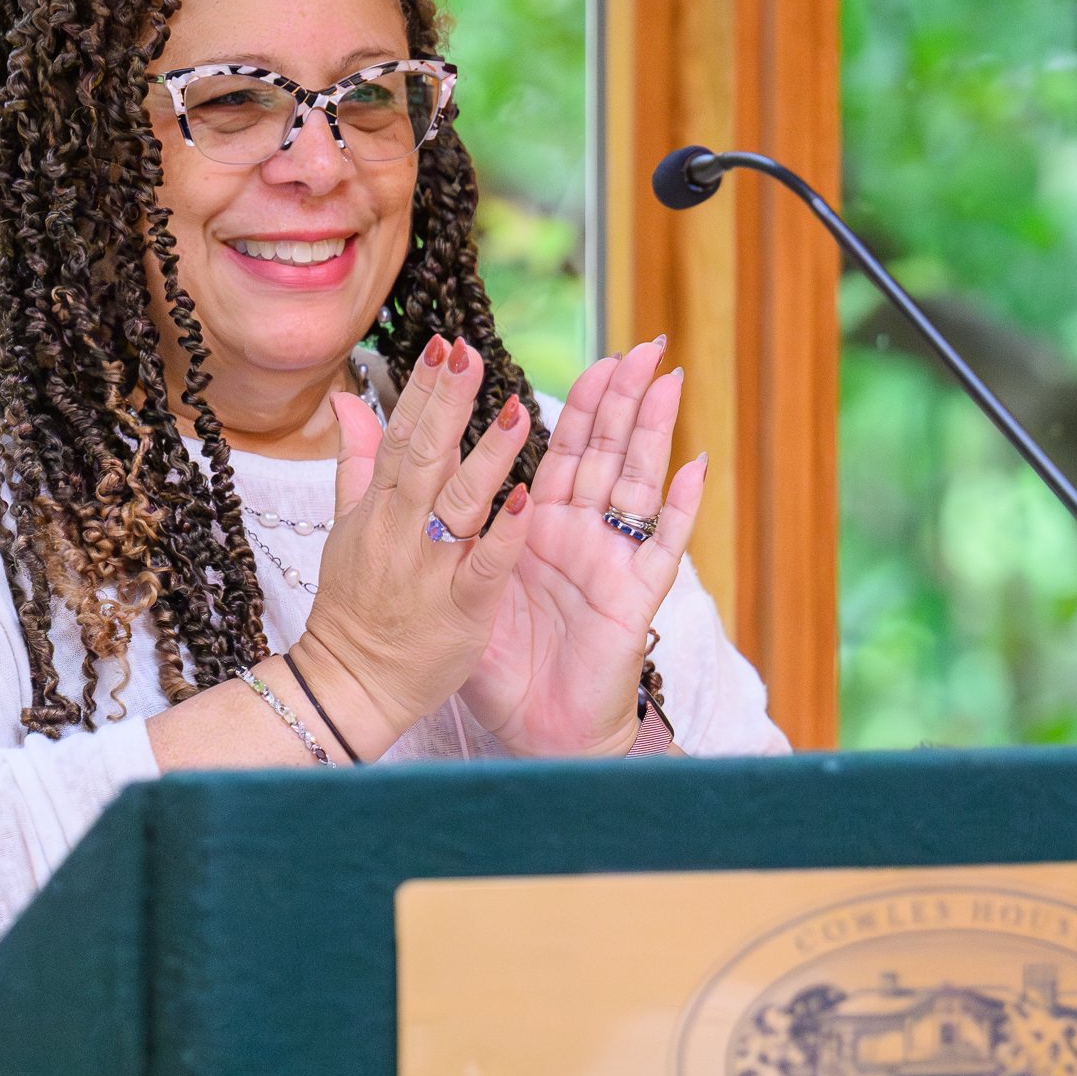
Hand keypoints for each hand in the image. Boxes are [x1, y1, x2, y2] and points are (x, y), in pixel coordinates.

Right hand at [289, 336, 532, 754]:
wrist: (350, 685)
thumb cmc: (355, 606)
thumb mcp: (346, 528)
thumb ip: (356, 463)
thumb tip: (346, 401)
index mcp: (379, 508)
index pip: (402, 437)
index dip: (424, 390)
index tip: (444, 344)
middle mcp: (402, 530)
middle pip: (425, 457)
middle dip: (449, 403)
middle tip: (471, 354)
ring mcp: (430, 569)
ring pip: (459, 503)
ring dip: (487, 455)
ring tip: (517, 409)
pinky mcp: (460, 608)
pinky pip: (485, 564)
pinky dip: (504, 531)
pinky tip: (526, 496)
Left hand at [462, 335, 707, 757]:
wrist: (529, 729)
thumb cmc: (494, 659)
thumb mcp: (453, 575)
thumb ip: (424, 506)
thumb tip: (380, 449)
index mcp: (540, 524)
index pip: (562, 449)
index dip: (577, 402)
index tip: (596, 357)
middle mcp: (580, 534)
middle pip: (607, 453)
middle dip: (624, 399)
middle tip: (641, 345)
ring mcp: (611, 561)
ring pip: (637, 484)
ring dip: (655, 432)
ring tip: (668, 381)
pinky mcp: (631, 598)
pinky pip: (661, 548)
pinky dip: (680, 508)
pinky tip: (695, 468)